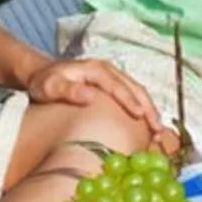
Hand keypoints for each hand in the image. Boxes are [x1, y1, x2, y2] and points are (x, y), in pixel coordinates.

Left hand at [23, 57, 166, 138]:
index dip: (130, 100)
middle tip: (158, 130)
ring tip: (159, 133)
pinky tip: (147, 128)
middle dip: (149, 108)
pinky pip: (133, 96)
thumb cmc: (45, 82)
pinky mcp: (113, 86)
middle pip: (134, 88)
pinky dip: (143, 110)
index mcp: (95, 69)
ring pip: (138, 92)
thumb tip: (91, 98)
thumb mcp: (50, 87)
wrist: (43, 73)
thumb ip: (68, 91)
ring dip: (150, 111)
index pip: (117, 85)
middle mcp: (108, 70)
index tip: (141, 116)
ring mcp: (113, 77)